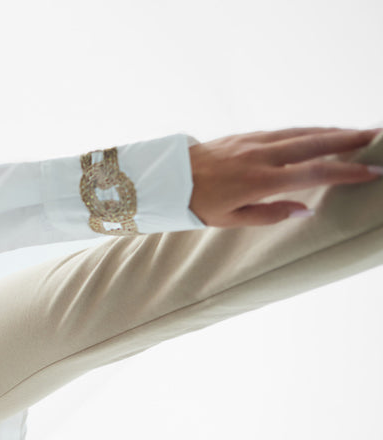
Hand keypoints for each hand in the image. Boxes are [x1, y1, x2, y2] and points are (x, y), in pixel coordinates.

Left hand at [188, 127, 382, 228]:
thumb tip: (305, 212)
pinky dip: (308, 130)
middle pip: (314, 143)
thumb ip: (270, 215)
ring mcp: (253, 141)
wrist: (167, 178)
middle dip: (349, 139)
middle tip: (378, 136)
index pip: (313, 174)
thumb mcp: (231, 219)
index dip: (345, 173)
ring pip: (301, 132)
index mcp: (260, 181)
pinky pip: (285, 130)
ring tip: (359, 133)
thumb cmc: (198, 203)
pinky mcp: (246, 135)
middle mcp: (260, 156)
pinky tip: (321, 132)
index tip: (372, 172)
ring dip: (332, 131)